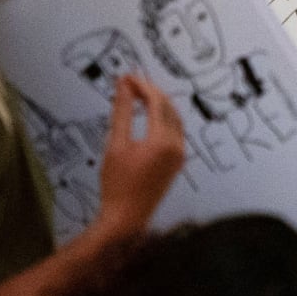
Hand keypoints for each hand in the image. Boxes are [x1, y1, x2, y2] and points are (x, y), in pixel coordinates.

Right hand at [95, 75, 186, 235]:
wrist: (126, 218)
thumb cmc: (117, 184)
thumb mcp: (116, 145)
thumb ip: (122, 113)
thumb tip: (124, 86)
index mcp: (162, 141)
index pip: (156, 102)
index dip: (142, 86)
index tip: (126, 77)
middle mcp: (177, 145)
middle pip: (168, 108)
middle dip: (151, 92)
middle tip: (131, 83)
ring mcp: (180, 155)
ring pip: (174, 119)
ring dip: (159, 104)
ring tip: (139, 95)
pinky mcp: (177, 162)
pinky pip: (175, 132)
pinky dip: (163, 119)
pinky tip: (149, 116)